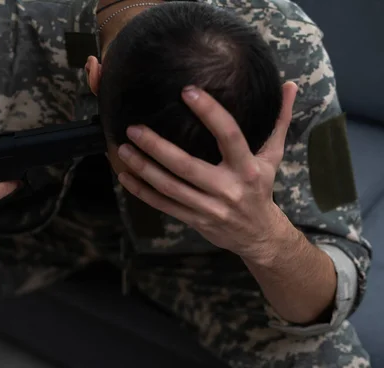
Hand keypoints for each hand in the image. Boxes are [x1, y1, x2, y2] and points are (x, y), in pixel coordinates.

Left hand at [116, 82, 297, 262]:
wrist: (259, 236)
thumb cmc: (262, 189)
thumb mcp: (273, 157)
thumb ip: (279, 121)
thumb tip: (290, 86)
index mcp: (248, 168)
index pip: (229, 136)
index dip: (209, 113)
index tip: (187, 91)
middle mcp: (228, 189)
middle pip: (187, 166)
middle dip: (157, 147)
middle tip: (134, 128)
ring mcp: (209, 208)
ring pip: (170, 187)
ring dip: (143, 168)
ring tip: (122, 148)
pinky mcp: (194, 220)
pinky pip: (163, 205)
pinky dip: (142, 191)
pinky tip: (124, 176)